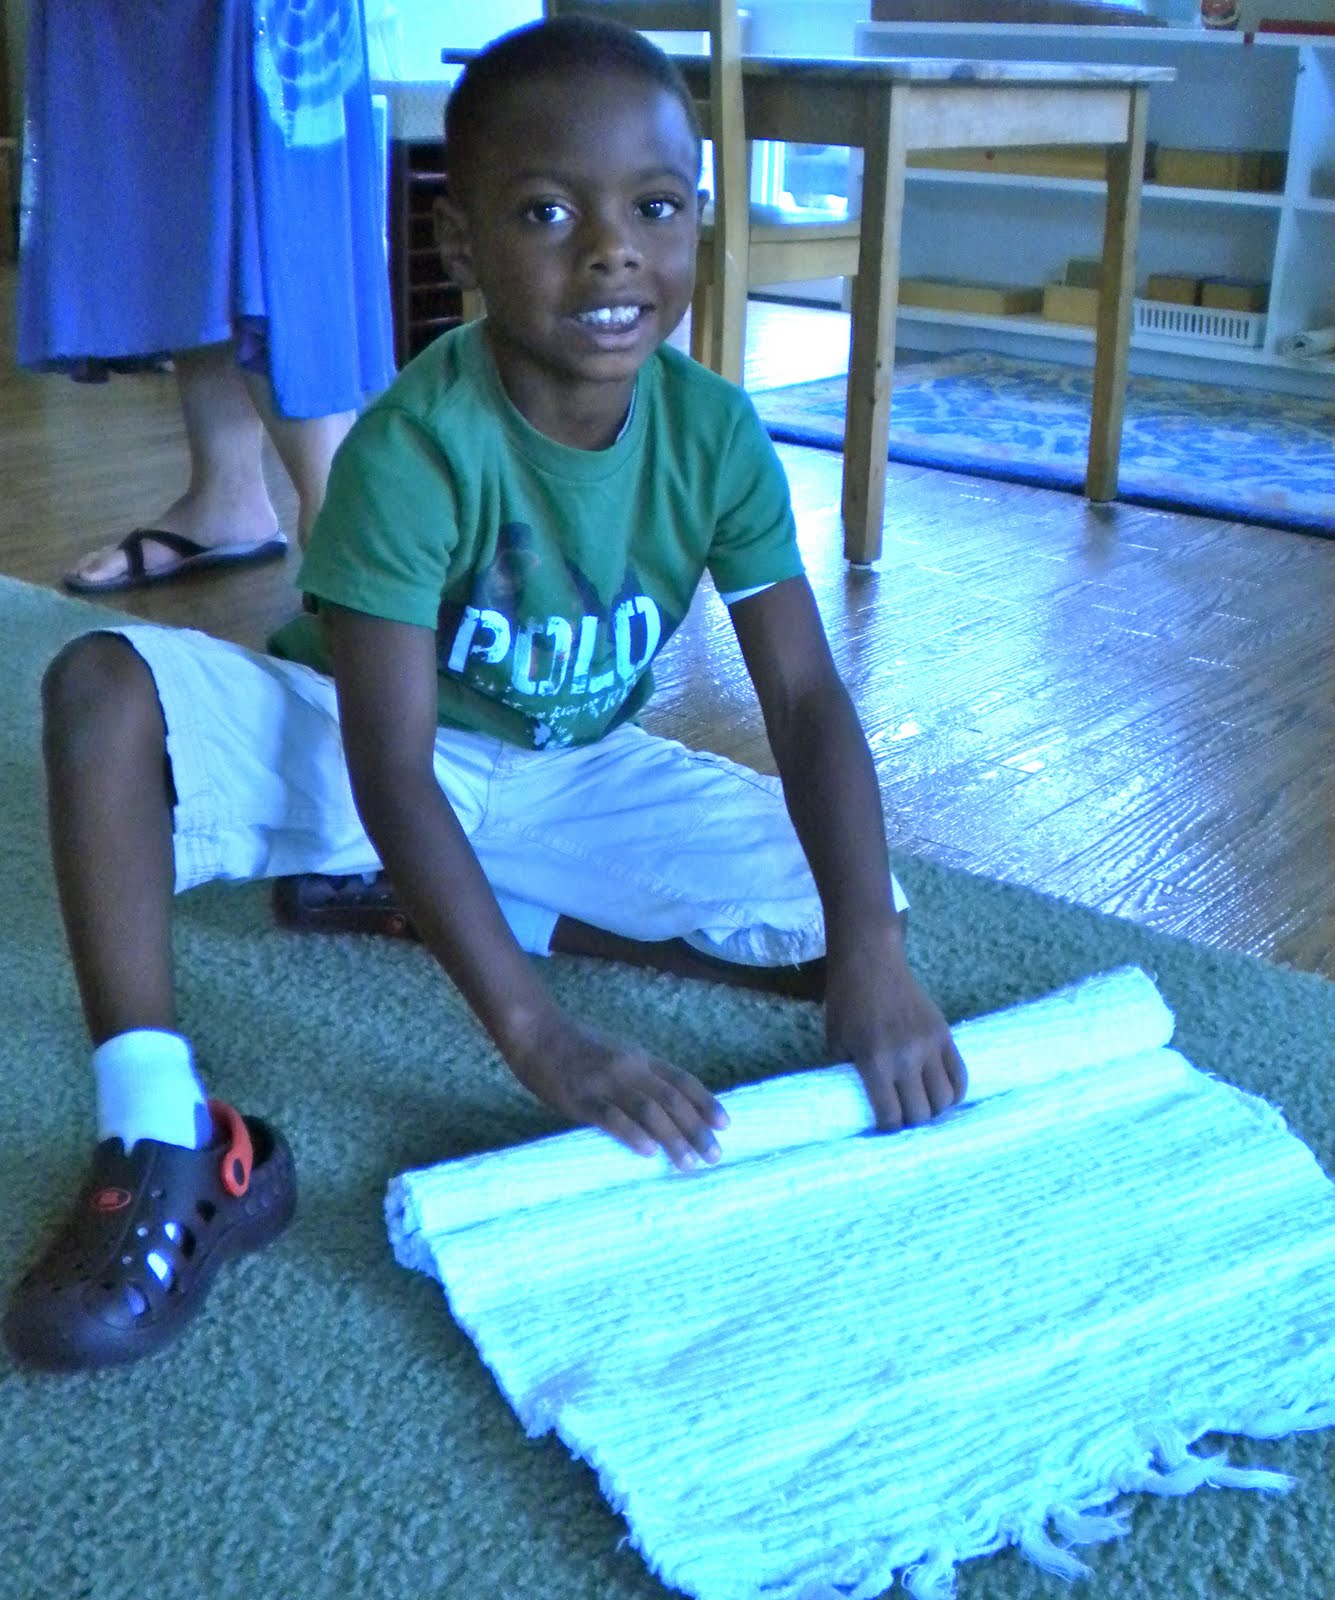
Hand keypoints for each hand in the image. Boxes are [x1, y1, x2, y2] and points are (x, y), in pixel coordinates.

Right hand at [508, 1014, 728, 1171]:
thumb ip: (640, 1073)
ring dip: (672, 1138)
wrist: (537, 1033)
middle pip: (673, 1100)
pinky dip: (632, 1134)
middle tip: (714, 1156)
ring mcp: (606, 1083)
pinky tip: (647, 1152)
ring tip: (688, 1162)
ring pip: (649, 1110)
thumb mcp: (618, 1052)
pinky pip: (611, 1117)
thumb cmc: (577, 1047)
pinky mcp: (581, 1099)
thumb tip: (667, 1102)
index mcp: (641, 1057)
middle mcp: (630, 1068)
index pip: (682, 1080)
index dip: (706, 1102)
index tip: (726, 1125)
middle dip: (697, 1129)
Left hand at [825, 931, 966, 1130]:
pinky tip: (944, 1096)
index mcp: (875, 1063)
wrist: (871, 962)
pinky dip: (955, 1092)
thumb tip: (858, 1103)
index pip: (892, 1116)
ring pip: (945, 1099)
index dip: (888, 1130)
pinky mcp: (944, 1034)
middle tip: (903, 1119)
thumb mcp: (835, 1042)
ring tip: (923, 1107)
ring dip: (934, 1110)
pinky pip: (960, 1075)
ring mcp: (929, 1046)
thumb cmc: (846, 1002)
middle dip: (911, 1123)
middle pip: (922, 1113)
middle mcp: (906, 1059)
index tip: (884, 1130)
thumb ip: (847, 1074)